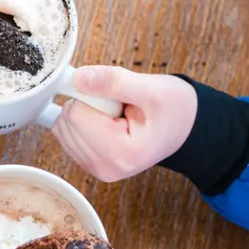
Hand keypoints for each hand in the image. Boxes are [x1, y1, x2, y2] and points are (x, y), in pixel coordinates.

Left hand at [52, 66, 197, 182]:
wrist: (186, 128)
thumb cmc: (175, 109)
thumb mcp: (152, 88)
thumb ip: (113, 82)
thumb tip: (78, 79)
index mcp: (122, 153)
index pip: (75, 114)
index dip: (91, 94)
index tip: (115, 95)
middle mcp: (106, 168)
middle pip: (66, 122)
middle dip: (89, 106)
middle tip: (120, 107)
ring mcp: (97, 169)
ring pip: (63, 128)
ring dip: (86, 114)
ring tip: (117, 115)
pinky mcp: (91, 164)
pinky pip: (67, 135)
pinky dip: (84, 122)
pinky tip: (109, 122)